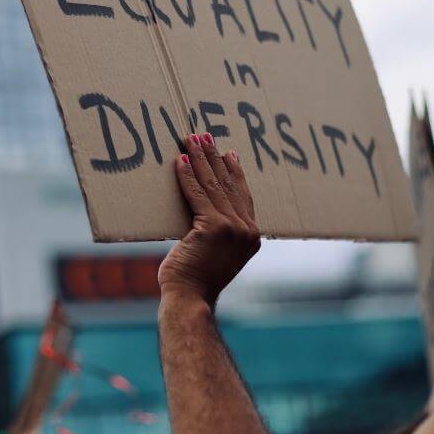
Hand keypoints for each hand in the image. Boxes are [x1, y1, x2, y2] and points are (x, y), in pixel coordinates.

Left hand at [158, 133, 259, 306]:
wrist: (191, 298)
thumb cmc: (197, 279)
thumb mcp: (217, 252)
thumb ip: (220, 232)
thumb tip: (207, 211)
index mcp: (252, 236)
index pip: (243, 195)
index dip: (234, 171)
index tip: (227, 152)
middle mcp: (247, 229)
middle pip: (229, 184)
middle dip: (215, 157)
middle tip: (205, 136)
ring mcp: (233, 228)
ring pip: (213, 184)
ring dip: (201, 159)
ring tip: (191, 140)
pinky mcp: (214, 227)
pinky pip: (197, 194)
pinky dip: (188, 175)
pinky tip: (181, 161)